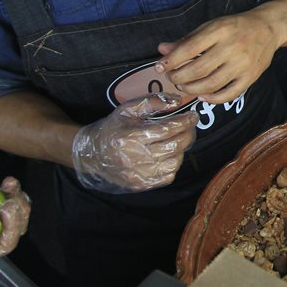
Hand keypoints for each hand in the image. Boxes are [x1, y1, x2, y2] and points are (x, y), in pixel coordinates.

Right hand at [71, 95, 195, 193]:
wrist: (94, 153)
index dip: (185, 122)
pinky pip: (168, 176)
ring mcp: (138, 174)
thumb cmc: (114, 127)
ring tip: (178, 140)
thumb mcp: (129, 109)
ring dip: (182, 150)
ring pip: (175, 162)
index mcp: (131, 136)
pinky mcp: (141, 185)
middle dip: (188, 134)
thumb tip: (178, 101)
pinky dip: (173, 164)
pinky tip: (168, 154)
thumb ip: (153, 102)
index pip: (168, 129)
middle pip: (174, 146)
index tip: (193, 116)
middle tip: (190, 127)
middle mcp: (135, 157)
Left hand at [156, 11, 280, 103]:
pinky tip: (202, 95)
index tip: (159, 67)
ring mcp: (243, 64)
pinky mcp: (251, 77)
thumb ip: (187, 40)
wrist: (268, 28)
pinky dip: (212, 98)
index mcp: (220, 30)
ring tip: (184, 86)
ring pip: (211, 84)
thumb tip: (162, 50)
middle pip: (198, 69)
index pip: (189, 49)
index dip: (170, 61)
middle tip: (172, 78)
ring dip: (191, 89)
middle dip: (178, 77)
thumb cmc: (235, 27)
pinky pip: (229, 94)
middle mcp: (232, 47)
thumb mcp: (211, 27)